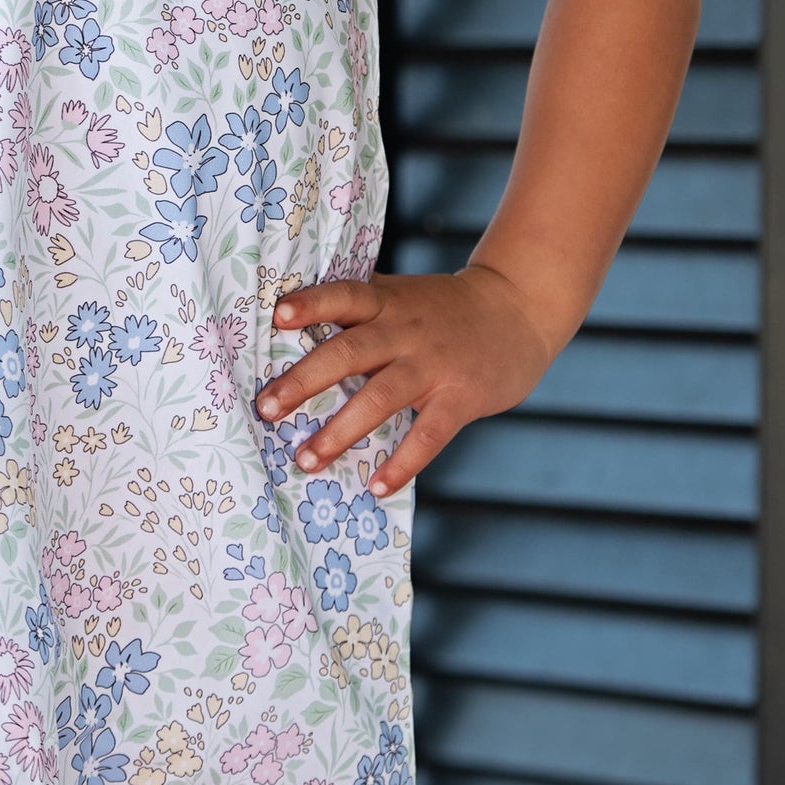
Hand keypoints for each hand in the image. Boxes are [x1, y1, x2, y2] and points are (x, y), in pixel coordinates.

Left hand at [258, 266, 552, 497]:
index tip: (277, 316)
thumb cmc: (443, 309)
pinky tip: (377, 488)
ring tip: (305, 461)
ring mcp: (434, 364)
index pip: (344, 296)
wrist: (519, 309)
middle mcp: (405, 330)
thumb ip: (360, 310)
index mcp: (386, 301)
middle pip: (350, 352)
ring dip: (340, 431)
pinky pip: (429, 434)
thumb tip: (289, 324)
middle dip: (304, 381)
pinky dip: (403, 463)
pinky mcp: (462, 397)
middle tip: (266, 408)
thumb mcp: (402, 296)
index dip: (311, 304)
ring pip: (381, 397)